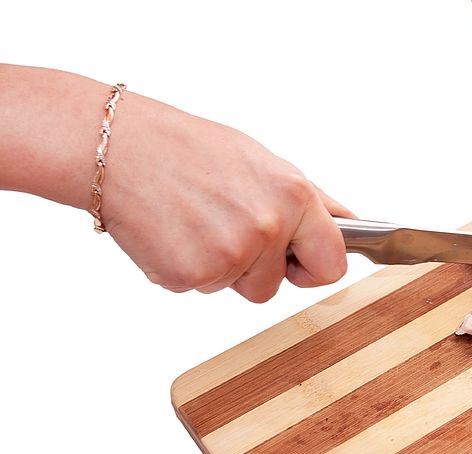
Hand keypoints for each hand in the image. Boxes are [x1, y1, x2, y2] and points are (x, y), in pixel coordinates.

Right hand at [103, 93, 347, 301]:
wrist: (120, 147)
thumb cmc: (189, 149)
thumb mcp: (263, 162)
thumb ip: (309, 202)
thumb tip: (351, 226)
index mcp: (293, 198)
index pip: (332, 264)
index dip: (314, 267)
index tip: (298, 261)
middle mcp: (267, 228)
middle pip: (275, 286)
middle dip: (257, 269)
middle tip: (225, 226)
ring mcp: (229, 255)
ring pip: (236, 287)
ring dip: (220, 267)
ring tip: (196, 221)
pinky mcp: (191, 275)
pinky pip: (200, 288)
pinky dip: (187, 267)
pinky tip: (174, 232)